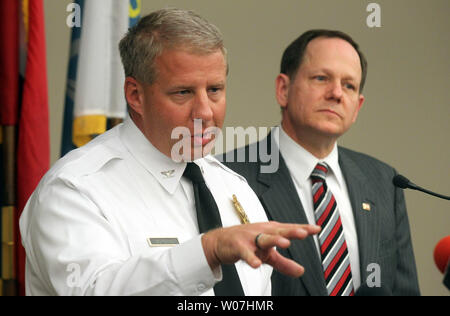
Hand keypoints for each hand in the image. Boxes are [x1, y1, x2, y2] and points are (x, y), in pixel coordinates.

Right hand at [201, 221, 320, 277]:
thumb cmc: (246, 243)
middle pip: (279, 231)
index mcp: (270, 231)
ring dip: (274, 240)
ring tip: (285, 244)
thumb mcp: (267, 254)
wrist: (220, 241)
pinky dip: (251, 258)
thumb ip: (284, 263)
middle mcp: (262, 232)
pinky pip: (245, 253)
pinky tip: (256, 264)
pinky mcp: (238, 246)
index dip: (303, 228)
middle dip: (291, 231)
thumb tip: (301, 271)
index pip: (289, 229)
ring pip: (264, 238)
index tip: (317, 229)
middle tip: (304, 233)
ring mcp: (250, 238)